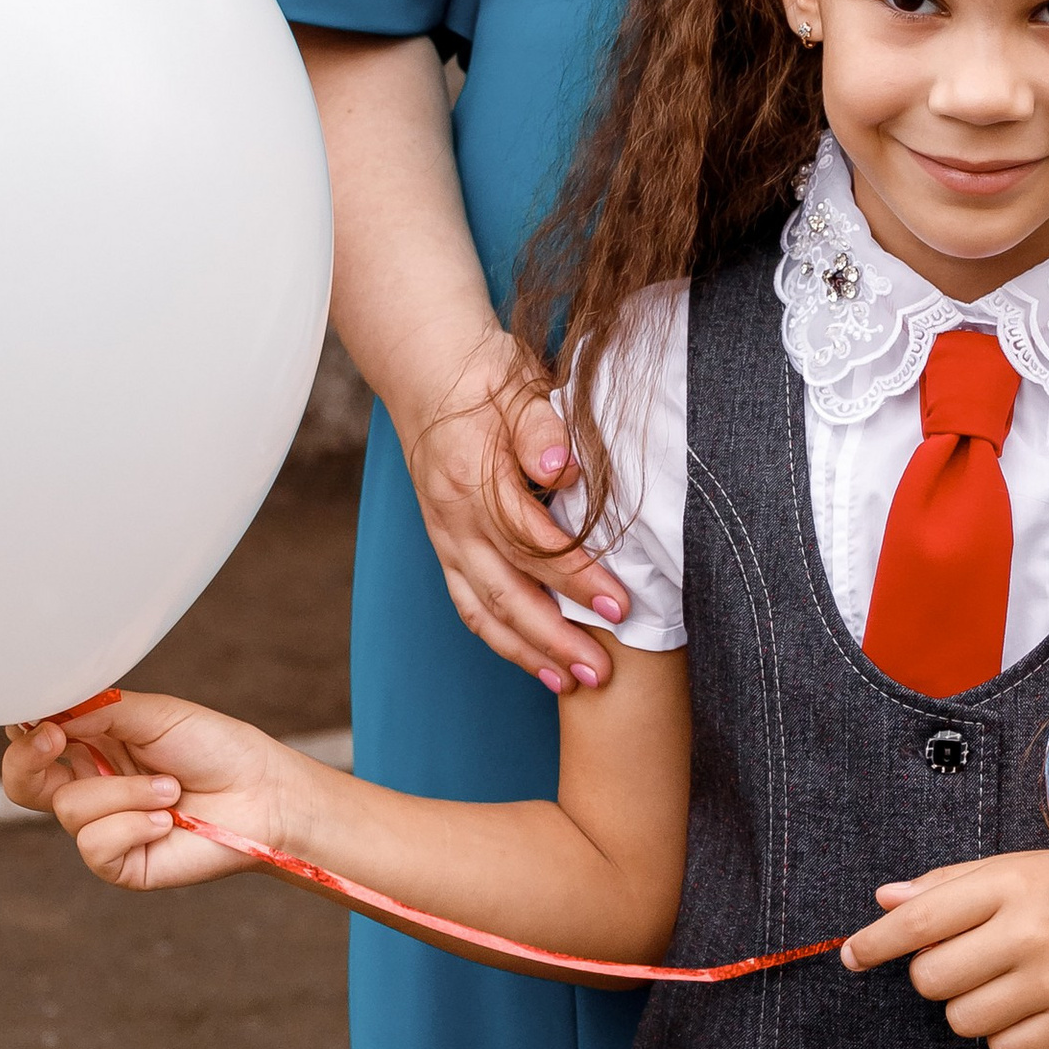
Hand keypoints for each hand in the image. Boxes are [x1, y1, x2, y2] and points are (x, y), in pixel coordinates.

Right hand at [3, 689, 301, 892]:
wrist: (262, 793)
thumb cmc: (215, 748)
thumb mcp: (154, 715)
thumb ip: (99, 711)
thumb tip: (48, 716)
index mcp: (93, 746)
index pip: (34, 742)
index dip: (25, 731)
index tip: (42, 718)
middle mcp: (91, 787)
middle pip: (22, 784)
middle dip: (26, 761)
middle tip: (55, 740)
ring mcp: (104, 828)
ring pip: (68, 808)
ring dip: (125, 792)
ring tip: (171, 789)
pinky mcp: (120, 865)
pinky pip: (94, 846)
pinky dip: (132, 826)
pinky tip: (166, 821)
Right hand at [401, 326, 632, 695]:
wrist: (427, 366)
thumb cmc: (486, 375)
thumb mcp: (520, 384)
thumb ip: (542, 427)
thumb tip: (562, 468)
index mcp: (476, 479)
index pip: (533, 543)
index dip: (577, 578)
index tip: (620, 604)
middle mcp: (454, 517)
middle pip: (506, 592)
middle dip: (555, 637)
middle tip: (602, 671)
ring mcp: (446, 535)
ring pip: (482, 608)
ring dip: (527, 651)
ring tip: (572, 683)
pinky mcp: (445, 544)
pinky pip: (467, 602)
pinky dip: (500, 637)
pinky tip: (533, 659)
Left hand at [841, 845, 1048, 1048]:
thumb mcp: (1009, 868)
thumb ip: (945, 884)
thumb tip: (884, 902)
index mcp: (1009, 884)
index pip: (920, 921)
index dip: (876, 943)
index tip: (851, 956)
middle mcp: (1031, 931)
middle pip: (932, 979)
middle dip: (932, 975)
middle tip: (962, 959)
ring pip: (963, 1020)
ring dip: (967, 1006)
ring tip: (1000, 980)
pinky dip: (1002, 1034)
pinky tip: (1024, 1005)